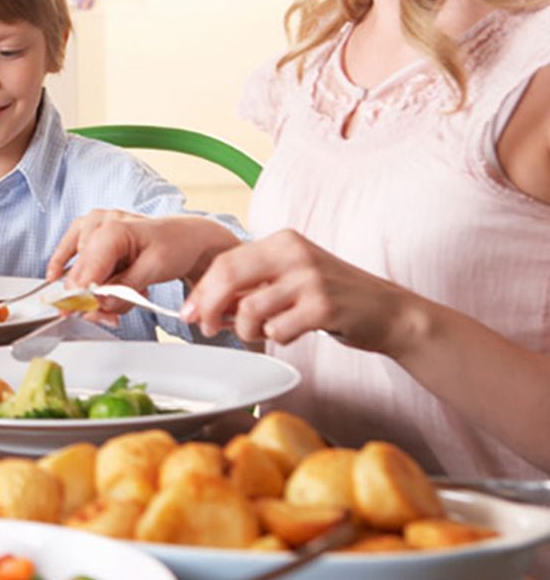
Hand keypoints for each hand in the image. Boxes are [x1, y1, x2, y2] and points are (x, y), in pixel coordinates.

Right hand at [47, 211, 240, 320]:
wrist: (186, 236)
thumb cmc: (175, 246)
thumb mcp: (155, 269)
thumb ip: (124, 289)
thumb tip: (98, 305)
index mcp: (115, 229)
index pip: (88, 269)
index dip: (82, 296)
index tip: (79, 315)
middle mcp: (100, 222)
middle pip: (80, 272)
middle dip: (92, 299)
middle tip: (110, 317)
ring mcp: (94, 223)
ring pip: (76, 266)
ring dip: (92, 288)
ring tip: (121, 294)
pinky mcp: (91, 229)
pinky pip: (69, 248)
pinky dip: (65, 264)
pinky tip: (54, 275)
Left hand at [181, 228, 406, 350]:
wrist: (390, 312)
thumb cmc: (333, 298)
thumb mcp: (290, 279)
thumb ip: (252, 285)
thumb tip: (205, 305)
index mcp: (281, 241)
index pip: (224, 261)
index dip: (201, 290)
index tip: (189, 313)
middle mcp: (293, 252)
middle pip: (229, 277)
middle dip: (210, 308)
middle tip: (207, 329)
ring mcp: (310, 278)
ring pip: (250, 309)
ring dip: (248, 330)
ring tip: (263, 333)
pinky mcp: (324, 305)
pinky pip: (278, 329)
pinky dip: (277, 338)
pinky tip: (293, 332)